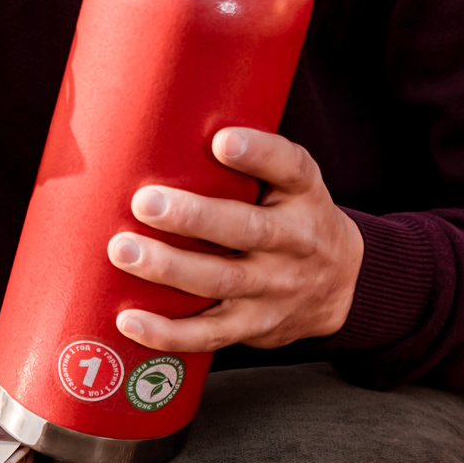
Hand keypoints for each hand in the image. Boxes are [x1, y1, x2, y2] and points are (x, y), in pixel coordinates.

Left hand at [105, 128, 363, 353]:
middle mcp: (296, 241)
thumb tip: (160, 129)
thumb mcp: (287, 184)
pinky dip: (169, 331)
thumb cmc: (290, 217)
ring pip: (223, 280)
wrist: (340, 286)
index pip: (291, 168)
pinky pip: (210, 333)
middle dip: (193, 218)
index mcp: (303, 194)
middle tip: (144, 202)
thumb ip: (245, 163)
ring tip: (124, 251)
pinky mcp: (255, 325)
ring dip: (170, 268)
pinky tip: (130, 320)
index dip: (259, 153)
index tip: (222, 141)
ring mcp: (276, 288)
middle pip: (247, 230)